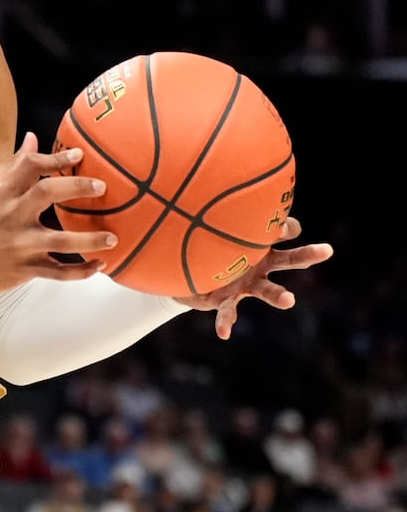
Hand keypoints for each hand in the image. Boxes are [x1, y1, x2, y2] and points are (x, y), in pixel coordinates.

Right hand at [0, 133, 118, 295]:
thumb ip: (13, 165)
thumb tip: (33, 139)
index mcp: (2, 191)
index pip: (29, 165)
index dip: (56, 159)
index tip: (80, 155)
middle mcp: (11, 214)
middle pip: (46, 194)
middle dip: (76, 188)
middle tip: (101, 188)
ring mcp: (19, 244)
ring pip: (60, 240)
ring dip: (89, 239)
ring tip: (112, 238)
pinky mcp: (25, 269)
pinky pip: (58, 273)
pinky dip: (81, 272)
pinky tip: (99, 265)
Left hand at [174, 217, 332, 338]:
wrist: (184, 270)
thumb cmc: (202, 243)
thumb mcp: (203, 223)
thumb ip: (203, 208)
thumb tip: (193, 177)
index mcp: (258, 242)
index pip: (284, 231)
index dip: (287, 227)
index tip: (282, 225)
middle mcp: (259, 264)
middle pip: (291, 259)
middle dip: (309, 254)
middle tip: (327, 250)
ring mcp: (247, 284)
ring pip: (271, 290)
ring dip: (281, 295)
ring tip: (289, 300)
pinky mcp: (228, 300)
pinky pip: (229, 312)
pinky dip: (226, 321)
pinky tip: (224, 333)